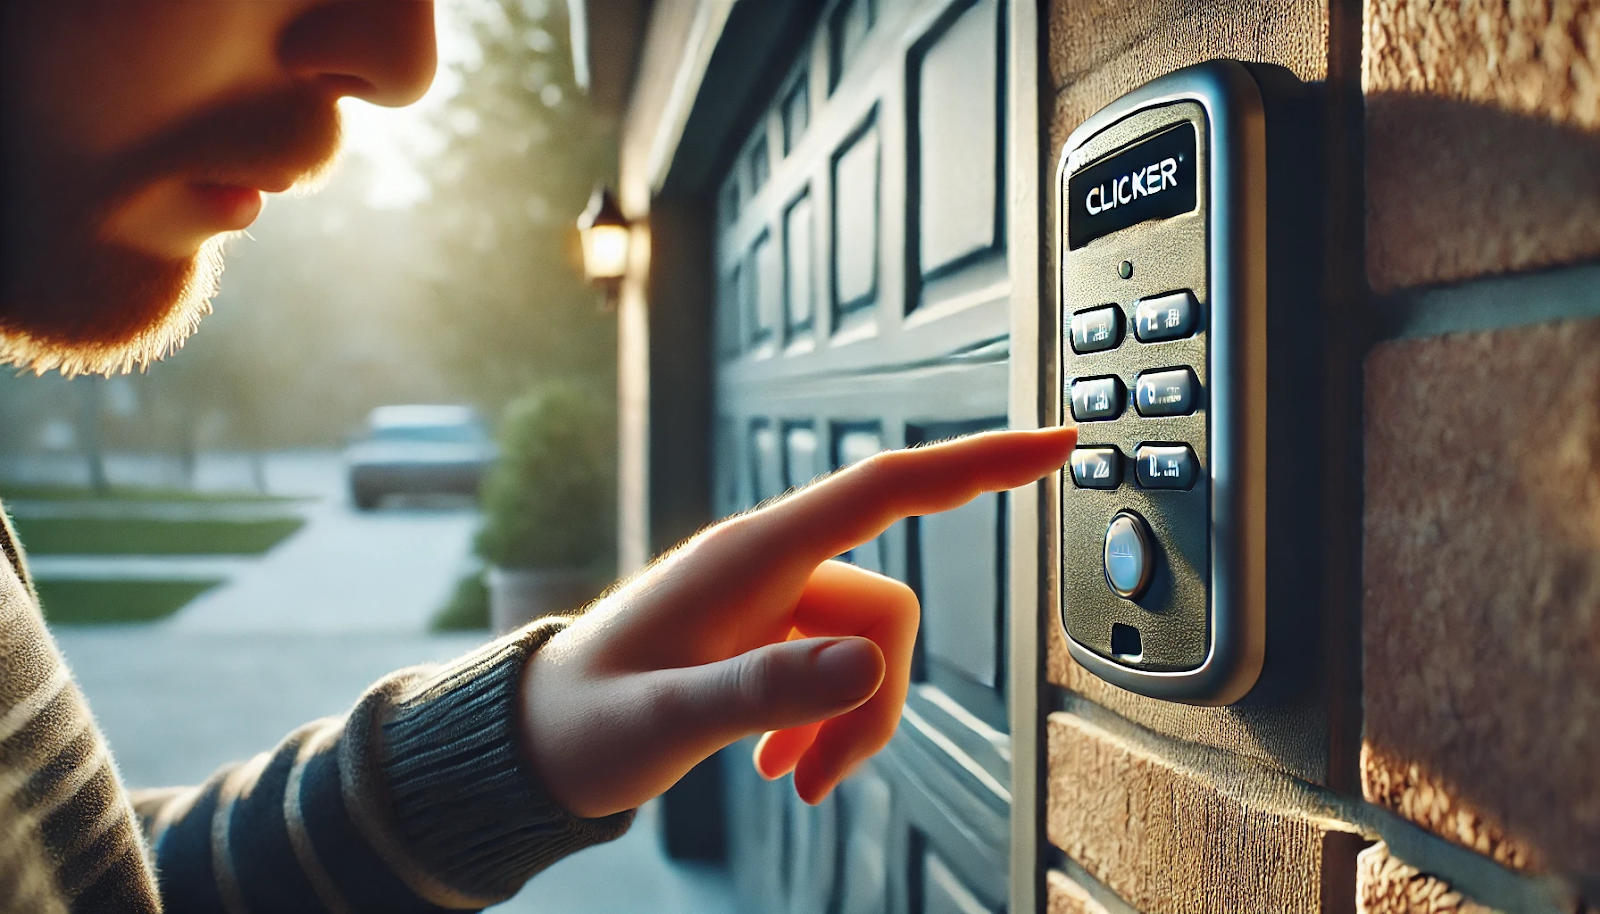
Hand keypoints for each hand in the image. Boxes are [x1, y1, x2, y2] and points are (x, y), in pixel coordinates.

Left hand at [515, 426, 1075, 817]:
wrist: (535, 742)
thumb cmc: (581, 724)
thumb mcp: (663, 719)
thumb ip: (762, 690)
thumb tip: (868, 666)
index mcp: (751, 556)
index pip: (885, 487)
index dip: (976, 461)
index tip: (1056, 442)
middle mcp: (771, 564)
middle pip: (888, 612)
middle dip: (873, 704)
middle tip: (816, 779)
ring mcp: (772, 600)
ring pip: (869, 650)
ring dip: (848, 724)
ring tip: (793, 781)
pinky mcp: (768, 634)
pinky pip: (838, 668)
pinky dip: (827, 723)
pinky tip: (781, 766)